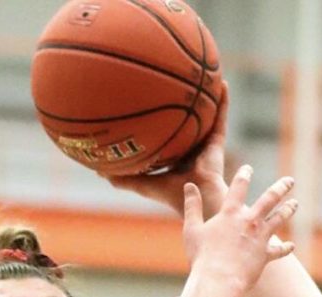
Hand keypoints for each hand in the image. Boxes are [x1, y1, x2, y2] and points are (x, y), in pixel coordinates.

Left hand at [103, 82, 230, 216]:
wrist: (195, 198)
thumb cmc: (169, 194)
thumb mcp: (142, 182)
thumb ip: (123, 178)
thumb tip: (98, 171)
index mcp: (174, 157)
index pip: (167, 135)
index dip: (161, 121)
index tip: (153, 101)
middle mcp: (190, 147)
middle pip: (186, 121)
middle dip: (183, 103)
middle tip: (177, 80)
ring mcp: (205, 143)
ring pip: (206, 115)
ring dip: (207, 97)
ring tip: (206, 74)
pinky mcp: (217, 141)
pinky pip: (221, 116)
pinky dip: (223, 101)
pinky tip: (223, 83)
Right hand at [183, 166, 296, 291]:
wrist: (218, 280)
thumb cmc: (202, 256)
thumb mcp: (192, 228)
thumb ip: (192, 206)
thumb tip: (189, 185)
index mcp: (230, 214)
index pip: (239, 187)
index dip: (244, 175)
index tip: (248, 169)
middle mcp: (249, 222)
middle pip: (269, 199)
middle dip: (281, 188)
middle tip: (290, 181)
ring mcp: (260, 238)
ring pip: (279, 219)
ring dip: (288, 210)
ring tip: (294, 204)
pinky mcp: (265, 255)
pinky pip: (279, 250)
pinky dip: (285, 248)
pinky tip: (291, 246)